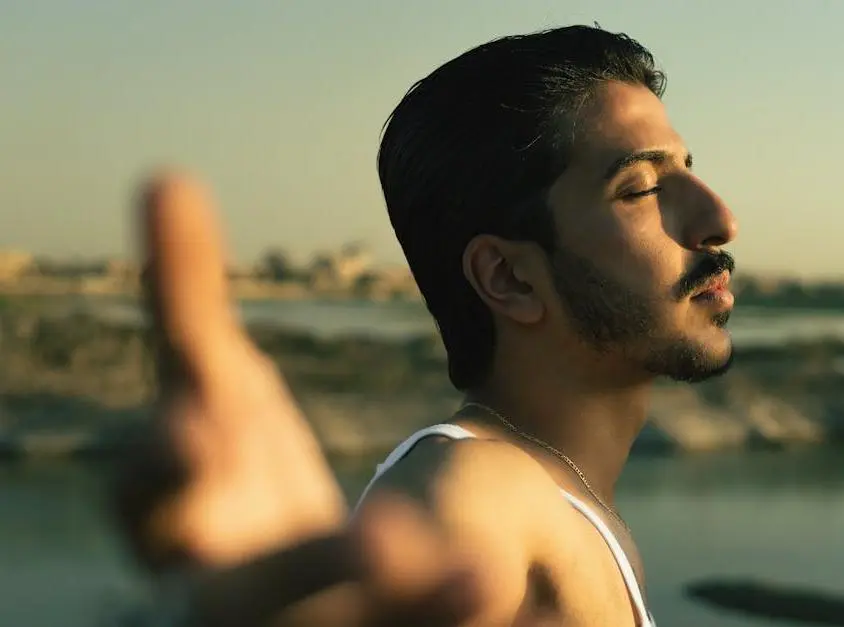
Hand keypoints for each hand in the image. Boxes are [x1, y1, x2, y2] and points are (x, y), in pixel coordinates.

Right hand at [110, 172, 478, 625]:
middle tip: (382, 541)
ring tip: (484, 576)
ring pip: (358, 625)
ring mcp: (321, 625)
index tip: (198, 432)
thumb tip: (167, 175)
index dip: (163, 477)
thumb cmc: (229, 470)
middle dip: (310, 565)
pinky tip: (554, 621)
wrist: (285, 574)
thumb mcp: (212, 386)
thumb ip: (185, 297)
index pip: (154, 509)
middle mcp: (240, 595)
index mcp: (182, 524)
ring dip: (418, 606)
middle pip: (263, 595)